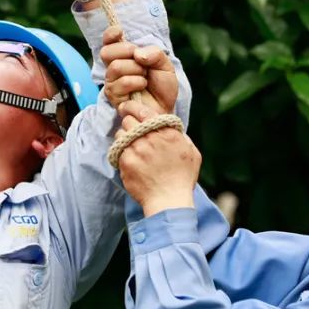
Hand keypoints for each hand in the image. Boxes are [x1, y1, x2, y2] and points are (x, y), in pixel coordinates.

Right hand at [100, 26, 177, 113]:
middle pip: (106, 52)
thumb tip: (138, 53)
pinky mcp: (113, 96)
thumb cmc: (162, 86)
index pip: (109, 41)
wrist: (165, 108)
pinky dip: (137, 82)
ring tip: (145, 78)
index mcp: (124, 56)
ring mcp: (112, 82)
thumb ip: (155, 54)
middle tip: (142, 61)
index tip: (119, 31)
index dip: (110, 34)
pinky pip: (121, 83)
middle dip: (126, 51)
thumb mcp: (165, 65)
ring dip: (136, 70)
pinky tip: (142, 87)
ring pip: (115, 67)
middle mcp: (114, 67)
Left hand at [116, 101, 199, 215]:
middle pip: (129, 119)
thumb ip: (179, 135)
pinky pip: (117, 149)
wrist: (169, 201)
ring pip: (121, 133)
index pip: (143, 110)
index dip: (132, 107)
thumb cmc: (182, 178)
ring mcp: (137, 149)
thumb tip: (169, 126)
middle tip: (131, 130)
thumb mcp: (191, 152)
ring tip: (132, 148)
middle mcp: (151, 137)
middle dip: (129, 123)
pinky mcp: (126, 161)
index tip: (127, 108)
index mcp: (167, 132)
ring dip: (124, 138)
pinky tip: (130, 160)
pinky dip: (121, 152)